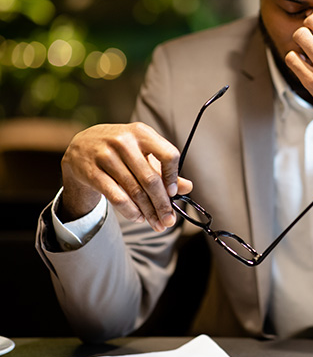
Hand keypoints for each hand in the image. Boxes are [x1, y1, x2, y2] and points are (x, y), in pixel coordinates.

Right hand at [59, 122, 192, 231]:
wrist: (81, 146)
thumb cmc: (121, 150)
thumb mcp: (143, 153)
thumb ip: (165, 169)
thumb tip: (187, 187)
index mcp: (142, 133)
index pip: (168, 154)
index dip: (173, 176)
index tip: (173, 193)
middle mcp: (124, 141)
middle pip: (150, 179)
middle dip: (162, 204)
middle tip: (169, 221)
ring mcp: (106, 156)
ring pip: (134, 191)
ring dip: (148, 211)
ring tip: (156, 223)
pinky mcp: (92, 172)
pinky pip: (117, 197)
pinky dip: (130, 211)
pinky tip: (138, 217)